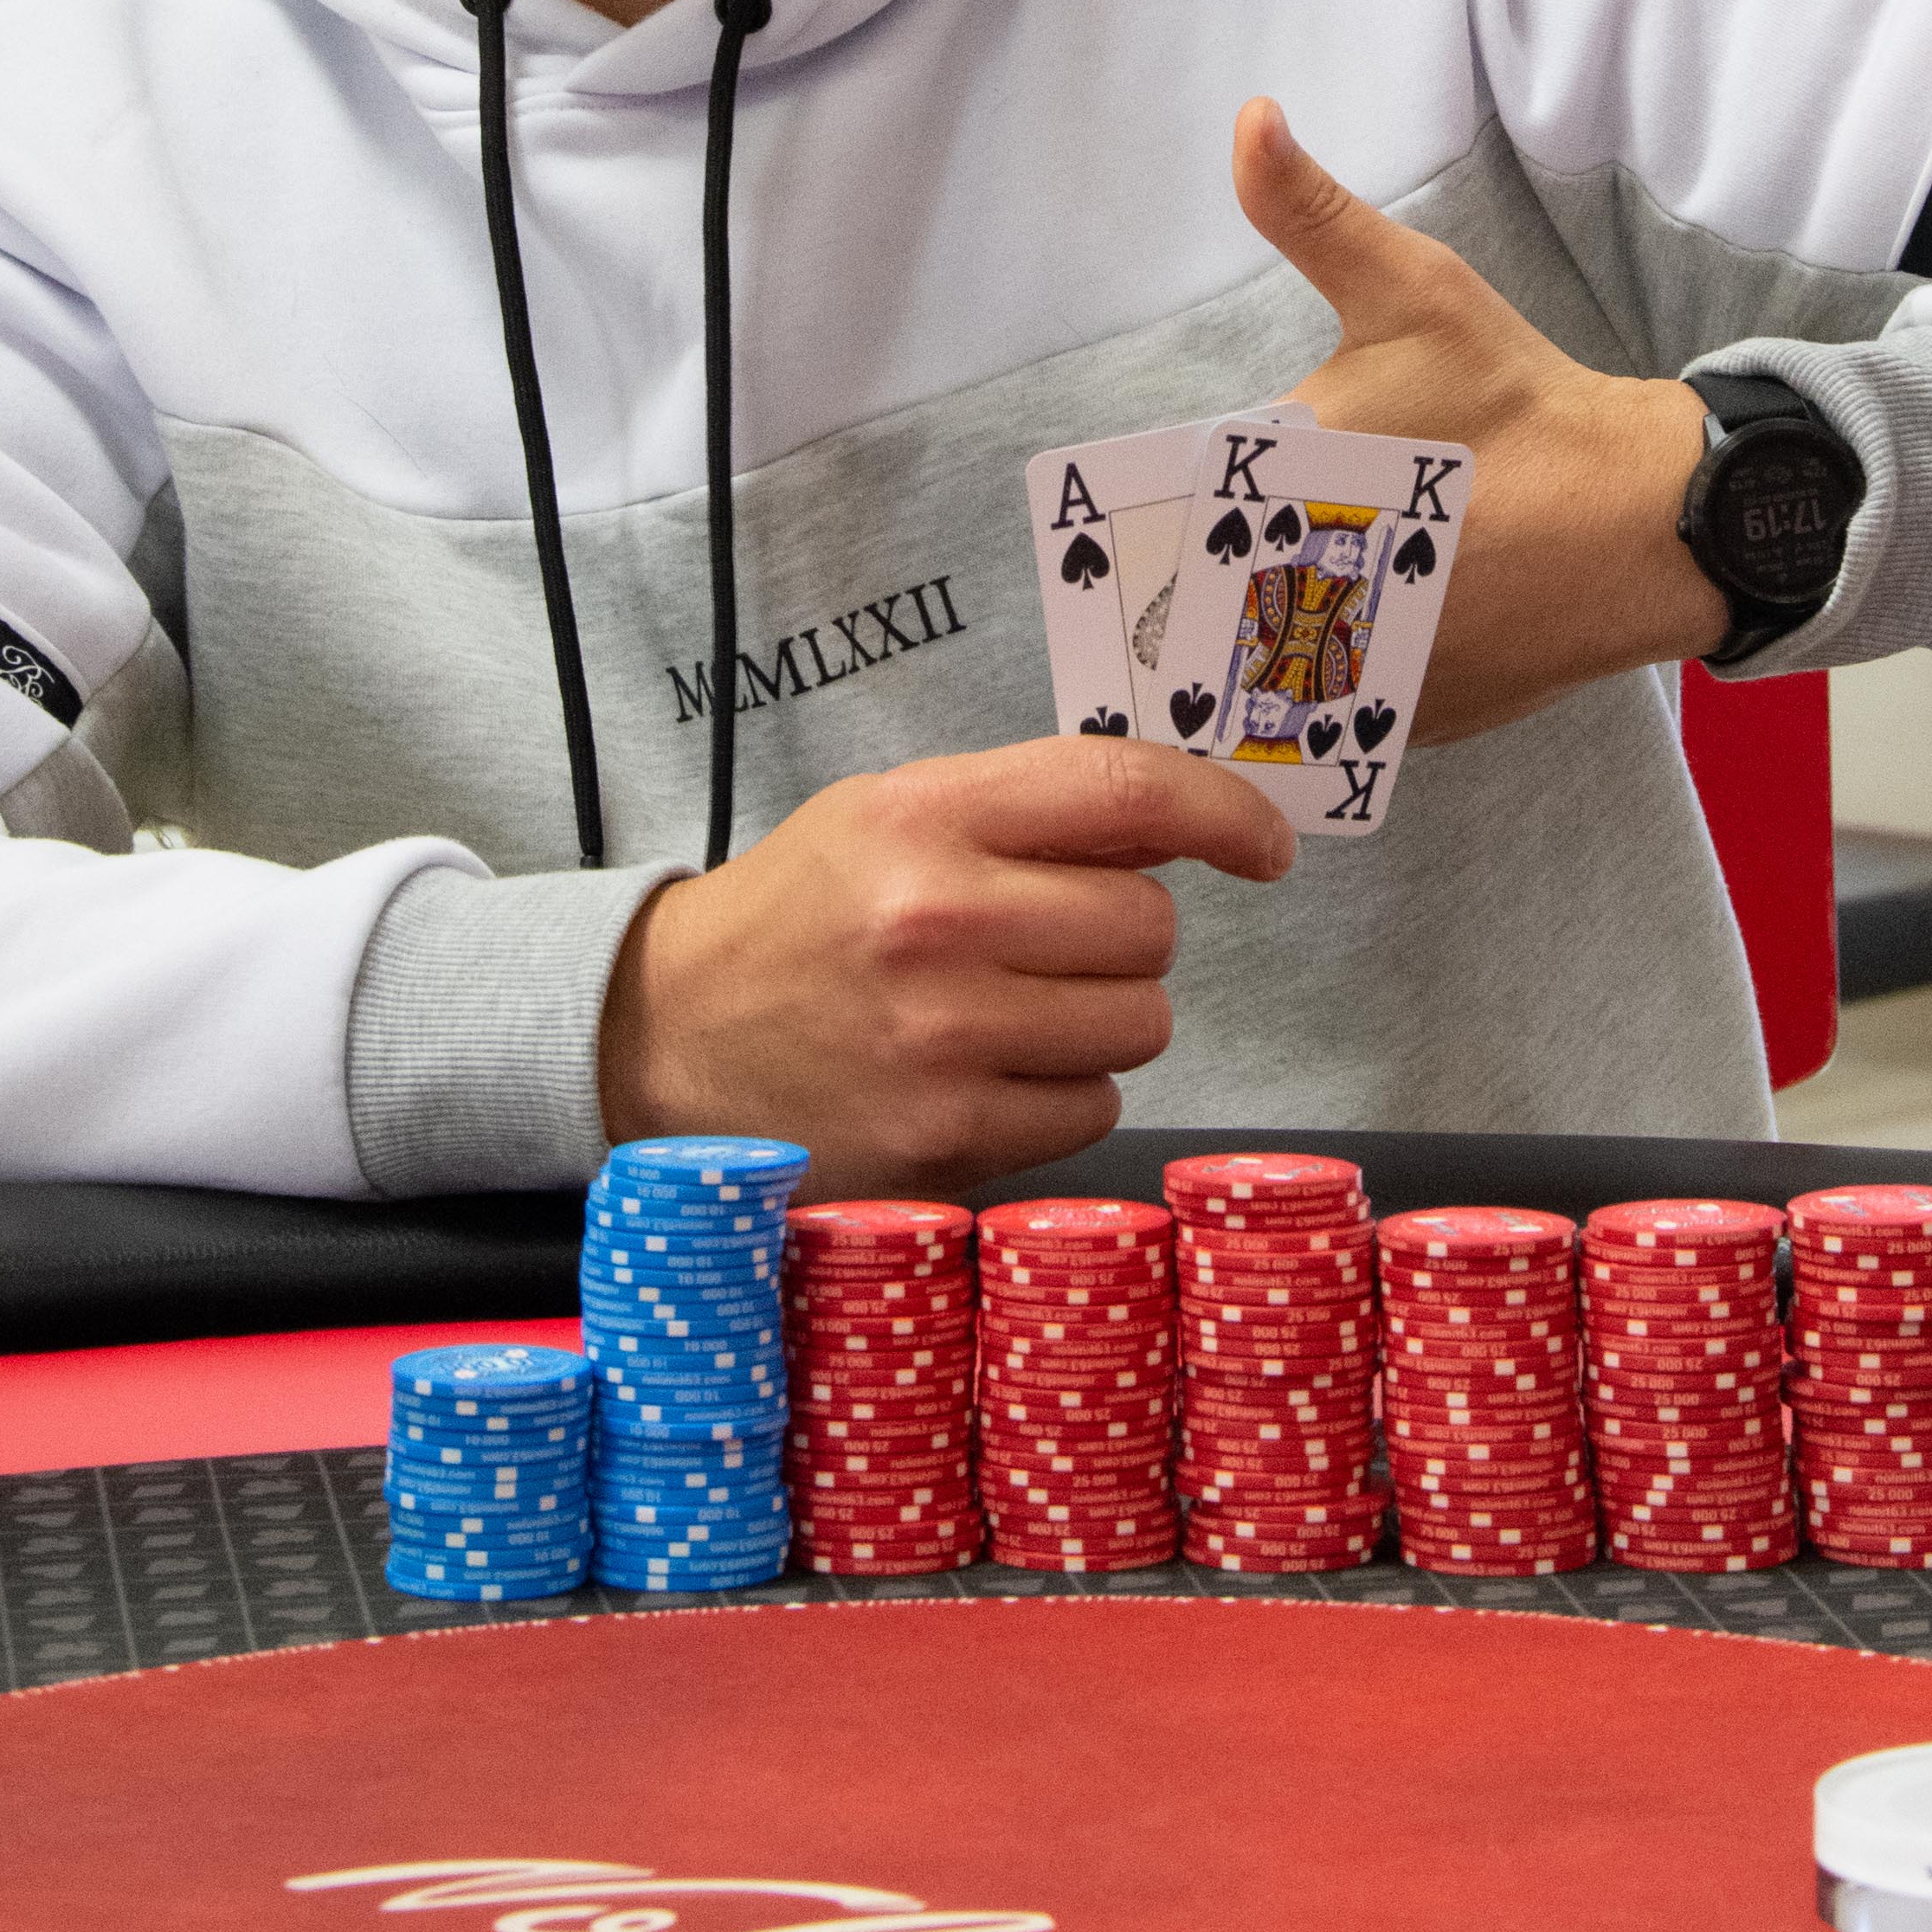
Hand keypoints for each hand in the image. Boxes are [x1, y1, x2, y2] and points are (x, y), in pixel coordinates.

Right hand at [594, 729, 1295, 1191]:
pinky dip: (1060, 1095)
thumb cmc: (802, 918)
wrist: (667, 1035)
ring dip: (1098, 1022)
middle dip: (1123, 939)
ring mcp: (943, 1039)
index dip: (1224, 815)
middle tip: (1046, 946)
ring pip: (1139, 1026)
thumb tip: (1181, 832)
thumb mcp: (890, 815)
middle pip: (1149, 928)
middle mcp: (938, 920)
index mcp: (925, 815)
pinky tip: (985, 1074)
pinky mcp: (947, 1138)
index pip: (1124, 793)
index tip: (1265, 848)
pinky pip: (1091, 1110)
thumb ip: (1024, 812)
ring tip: (1006, 1012)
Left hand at [1235, 96, 1722, 741]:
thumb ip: (1315, 214)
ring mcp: (1365, 677)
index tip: (1173, 514)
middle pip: (1213, 609)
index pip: (1178, 525)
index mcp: (1291, 497)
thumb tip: (1249, 118)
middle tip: (1243, 557)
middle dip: (1210, 589)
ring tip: (1284, 610)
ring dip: (1263, 650)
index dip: (1167, 520)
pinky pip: (1336, 716)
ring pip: (1270, 676)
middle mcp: (1317, 602)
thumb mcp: (1416, 292)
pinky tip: (1346, 651)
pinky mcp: (1411, 725)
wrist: (1649, 520)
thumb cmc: (1519, 404)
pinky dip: (1330, 691)